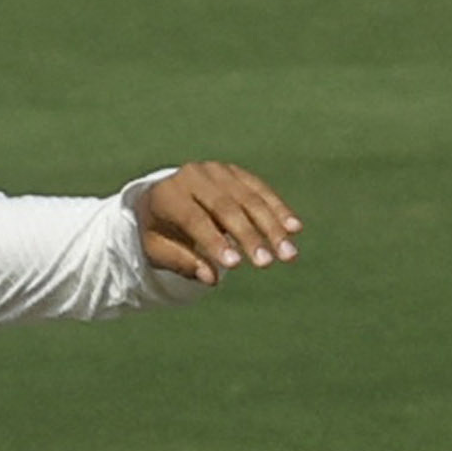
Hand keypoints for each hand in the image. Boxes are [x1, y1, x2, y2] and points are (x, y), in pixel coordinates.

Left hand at [139, 161, 300, 284]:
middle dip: (250, 237)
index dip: (214, 242)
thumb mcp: (157, 249)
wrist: (159, 196)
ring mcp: (217, 171)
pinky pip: (260, 191)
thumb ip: (182, 262)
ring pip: (249, 199)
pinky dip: (278, 209)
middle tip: (267, 263)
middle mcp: (194, 176)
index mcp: (168, 194)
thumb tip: (211, 279)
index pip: (195, 219)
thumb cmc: (158, 230)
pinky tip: (295, 229)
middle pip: (226, 207)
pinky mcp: (235, 172)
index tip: (234, 265)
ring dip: (272, 227)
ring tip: (288, 254)